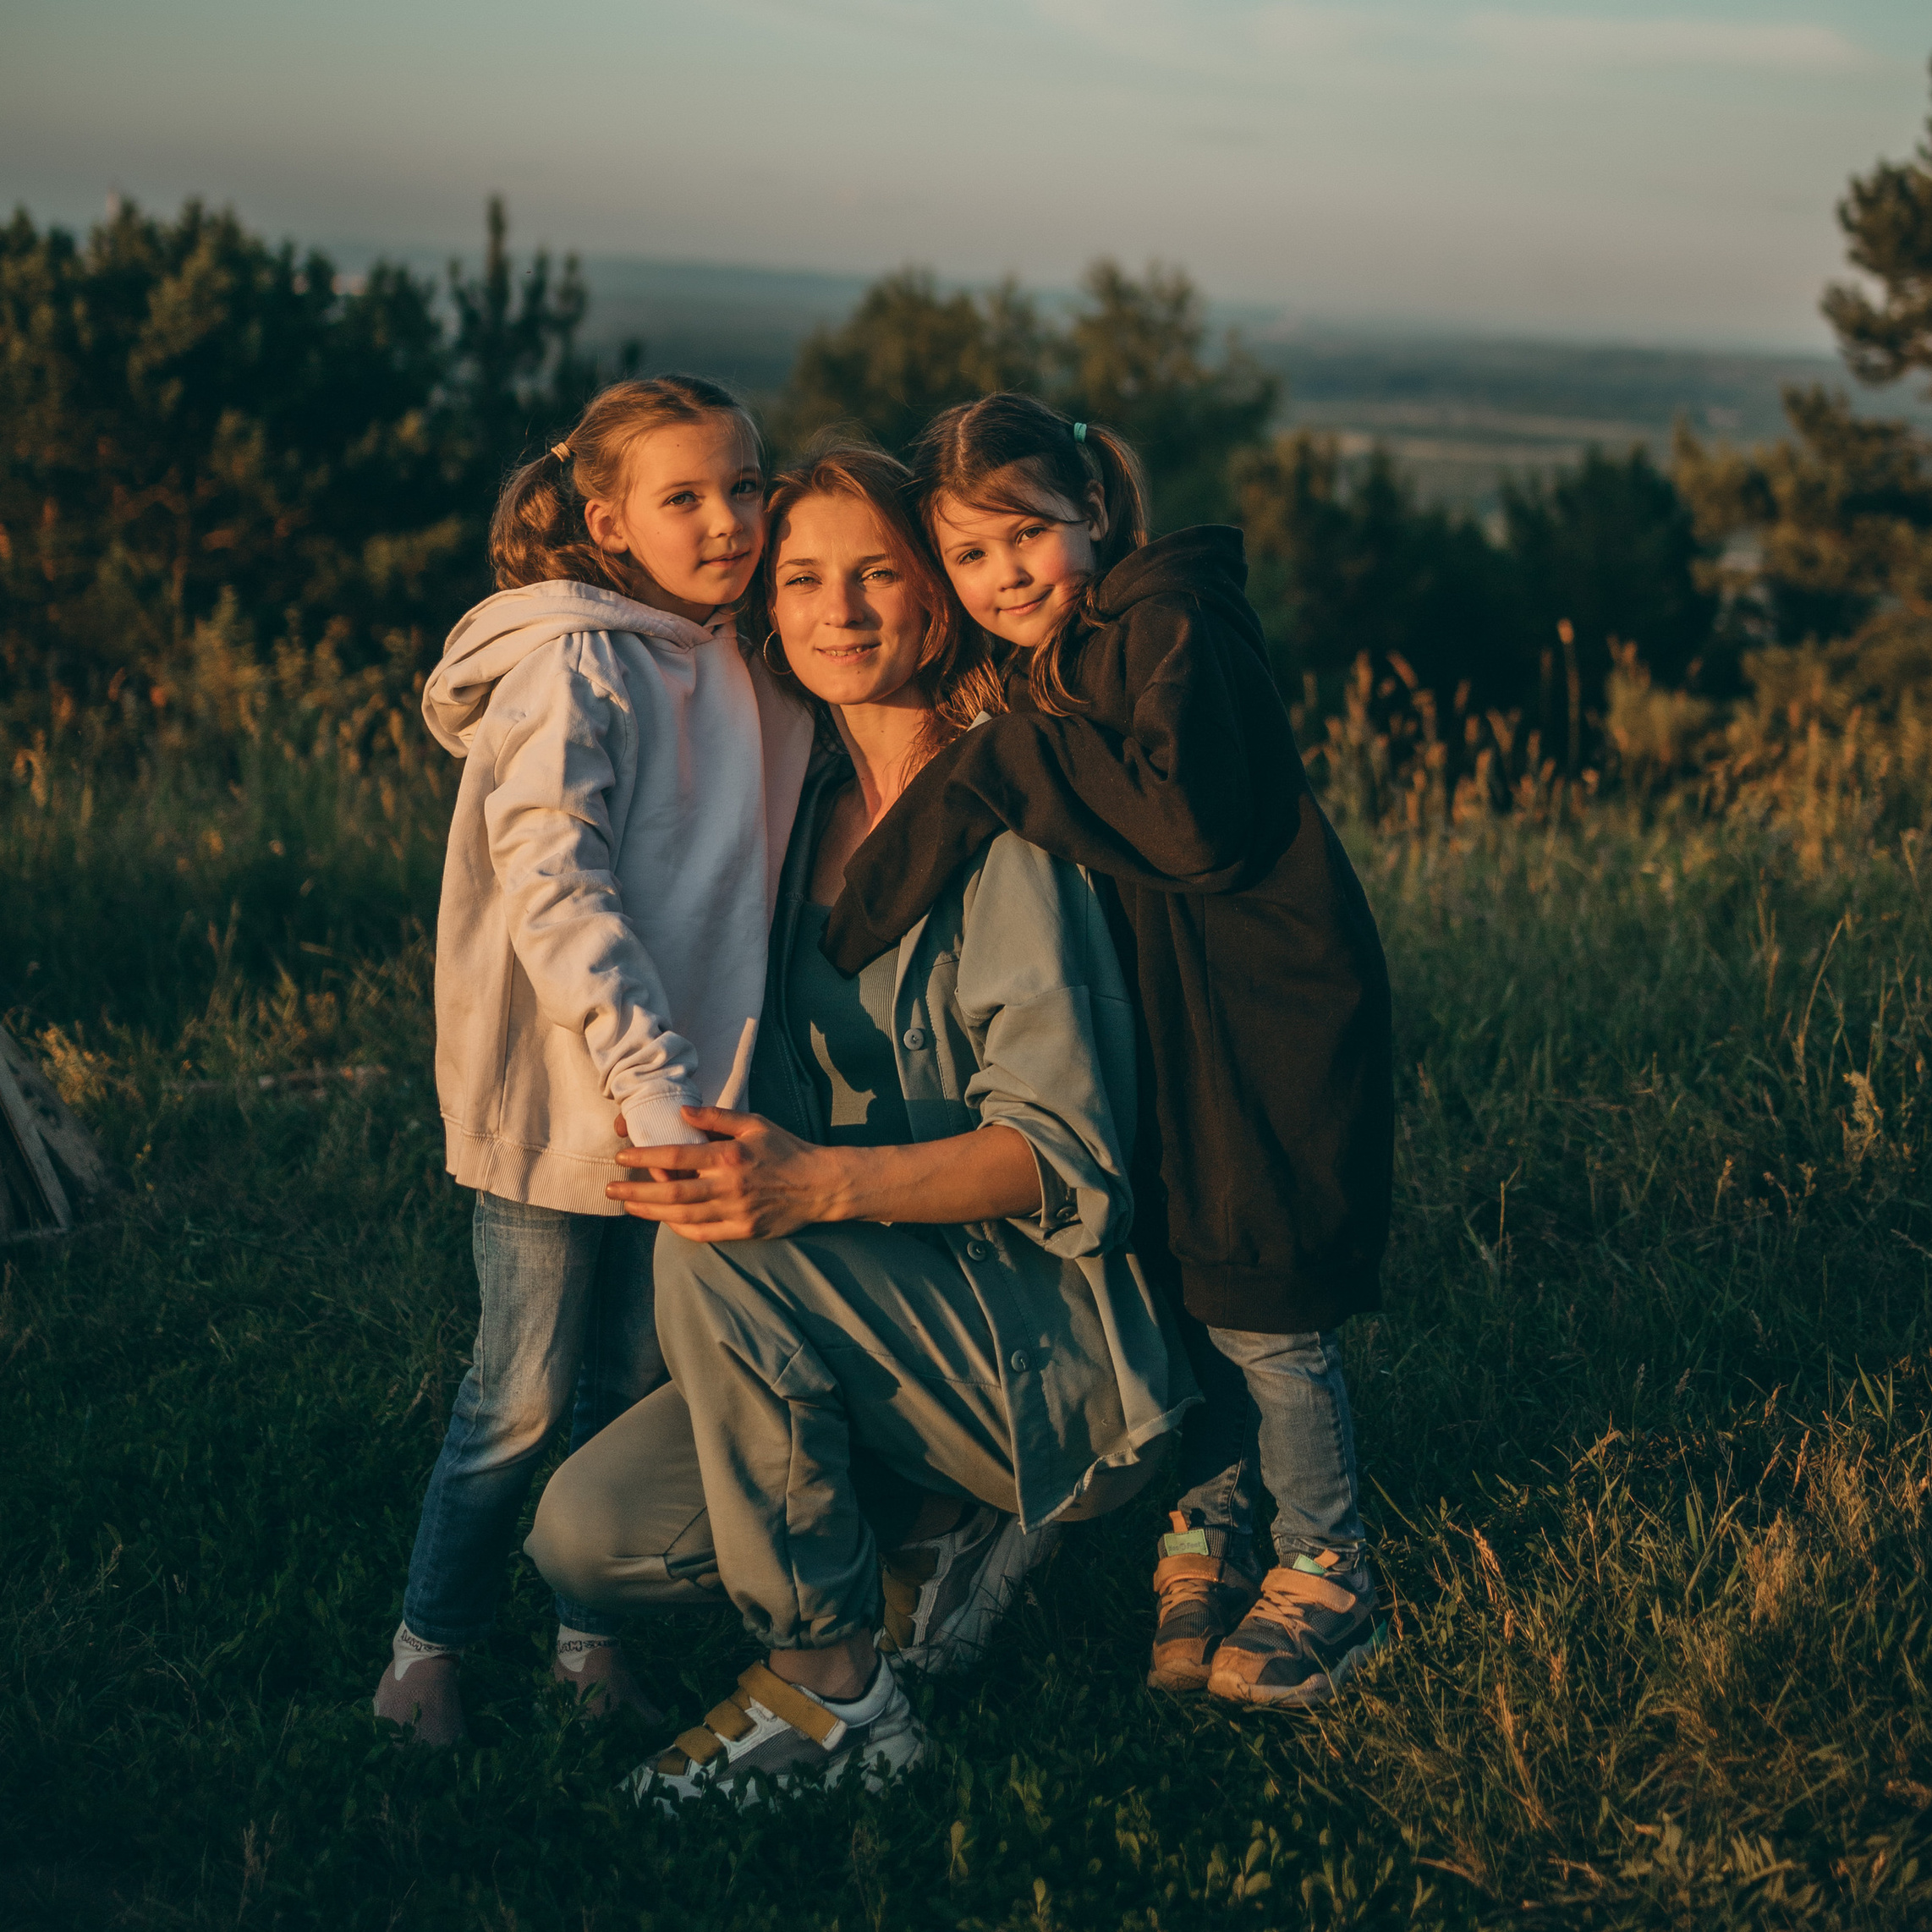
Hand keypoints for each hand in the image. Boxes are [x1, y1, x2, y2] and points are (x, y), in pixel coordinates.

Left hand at [605, 1106, 844, 1241]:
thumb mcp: (754, 1124)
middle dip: (637, 1191)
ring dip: (651, 1212)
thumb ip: (717, 1118)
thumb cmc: (785, 1149)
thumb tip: (682, 1113)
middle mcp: (728, 1186)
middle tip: (611, 1190)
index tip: (622, 1158)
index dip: (645, 1158)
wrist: (819, 1185)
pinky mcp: (742, 1230)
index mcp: (729, 1156)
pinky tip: (664, 1221)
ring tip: (628, 1206)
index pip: (677, 1158)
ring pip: (683, 1216)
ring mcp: (735, 1211)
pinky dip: (679, 1230)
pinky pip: (703, 1234)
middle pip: (672, 1192)